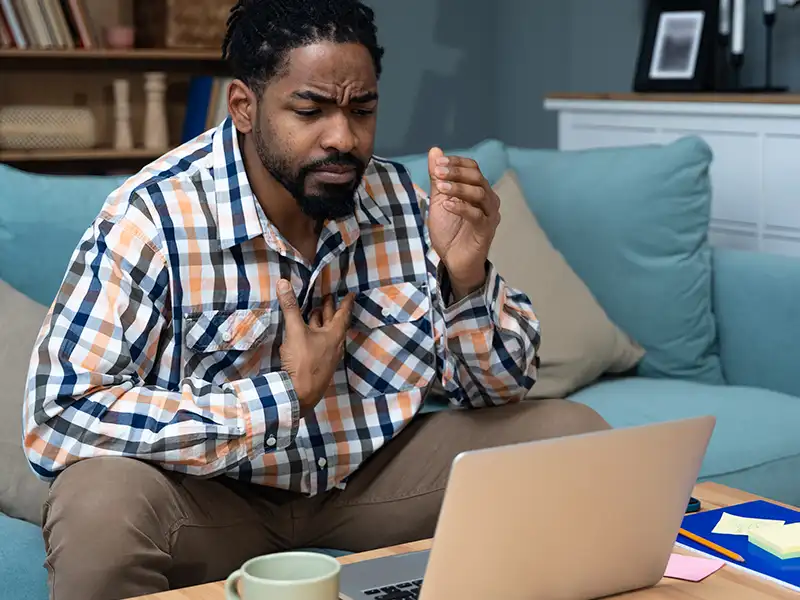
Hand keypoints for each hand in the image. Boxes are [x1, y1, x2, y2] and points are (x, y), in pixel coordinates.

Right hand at [276, 279, 353, 413]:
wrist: (301, 394)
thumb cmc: (303, 361)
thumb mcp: (295, 331)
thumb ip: (290, 306)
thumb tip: (283, 282)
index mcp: (334, 335)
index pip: (343, 314)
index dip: (346, 303)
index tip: (351, 294)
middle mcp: (335, 345)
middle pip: (334, 323)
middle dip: (330, 309)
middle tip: (328, 297)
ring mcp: (328, 357)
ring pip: (327, 334)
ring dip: (321, 322)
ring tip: (315, 312)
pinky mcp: (319, 365)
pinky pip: (320, 344)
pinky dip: (316, 335)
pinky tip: (308, 335)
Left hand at [427, 147, 499, 299]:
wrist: (454, 260)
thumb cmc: (449, 231)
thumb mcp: (438, 200)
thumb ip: (438, 177)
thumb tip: (435, 151)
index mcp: (478, 190)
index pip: (473, 167)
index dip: (457, 162)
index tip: (438, 163)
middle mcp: (488, 200)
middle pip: (477, 178)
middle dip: (456, 172)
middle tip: (438, 172)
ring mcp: (489, 215)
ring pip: (479, 193)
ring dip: (458, 188)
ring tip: (440, 188)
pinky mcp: (486, 230)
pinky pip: (477, 215)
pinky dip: (462, 208)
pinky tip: (447, 205)